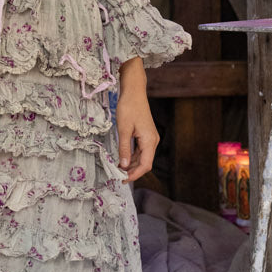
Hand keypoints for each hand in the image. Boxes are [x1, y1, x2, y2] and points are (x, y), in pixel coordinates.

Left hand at [116, 58, 157, 181]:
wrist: (134, 91)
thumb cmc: (128, 107)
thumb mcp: (123, 129)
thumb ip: (123, 148)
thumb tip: (123, 165)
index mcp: (149, 140)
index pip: (145, 165)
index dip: (135, 174)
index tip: (123, 180)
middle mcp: (153, 140)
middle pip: (145, 163)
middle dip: (133, 171)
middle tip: (118, 176)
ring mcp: (150, 138)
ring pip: (143, 157)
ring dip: (132, 164)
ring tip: (119, 170)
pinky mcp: (146, 134)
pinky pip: (141, 150)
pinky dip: (132, 156)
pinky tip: (123, 159)